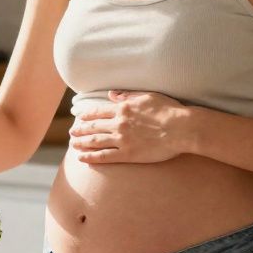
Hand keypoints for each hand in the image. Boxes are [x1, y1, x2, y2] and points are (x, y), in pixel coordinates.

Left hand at [68, 90, 192, 164]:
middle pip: (93, 127)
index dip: (86, 115)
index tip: (79, 117)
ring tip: (73, 144)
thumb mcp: (146, 96)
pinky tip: (82, 158)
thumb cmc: (168, 110)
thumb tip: (112, 95)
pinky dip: (91, 157)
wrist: (181, 128)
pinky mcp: (128, 154)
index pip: (98, 111)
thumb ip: (127, 96)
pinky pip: (104, 156)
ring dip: (81, 142)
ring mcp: (122, 140)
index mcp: (123, 109)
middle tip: (71, 132)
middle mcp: (118, 124)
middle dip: (80, 129)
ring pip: (95, 141)